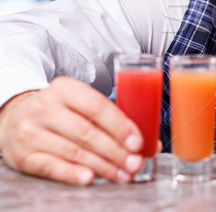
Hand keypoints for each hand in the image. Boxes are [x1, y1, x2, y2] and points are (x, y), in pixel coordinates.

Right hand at [0, 77, 144, 184]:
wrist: (15, 117)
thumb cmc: (60, 111)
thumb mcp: (79, 102)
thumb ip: (111, 117)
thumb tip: (149, 143)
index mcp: (64, 88)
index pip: (97, 106)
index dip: (120, 126)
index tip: (137, 142)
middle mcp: (45, 107)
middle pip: (87, 132)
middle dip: (116, 151)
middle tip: (135, 162)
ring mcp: (31, 132)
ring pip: (74, 151)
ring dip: (103, 166)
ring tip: (122, 173)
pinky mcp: (23, 156)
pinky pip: (51, 166)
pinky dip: (73, 173)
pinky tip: (90, 178)